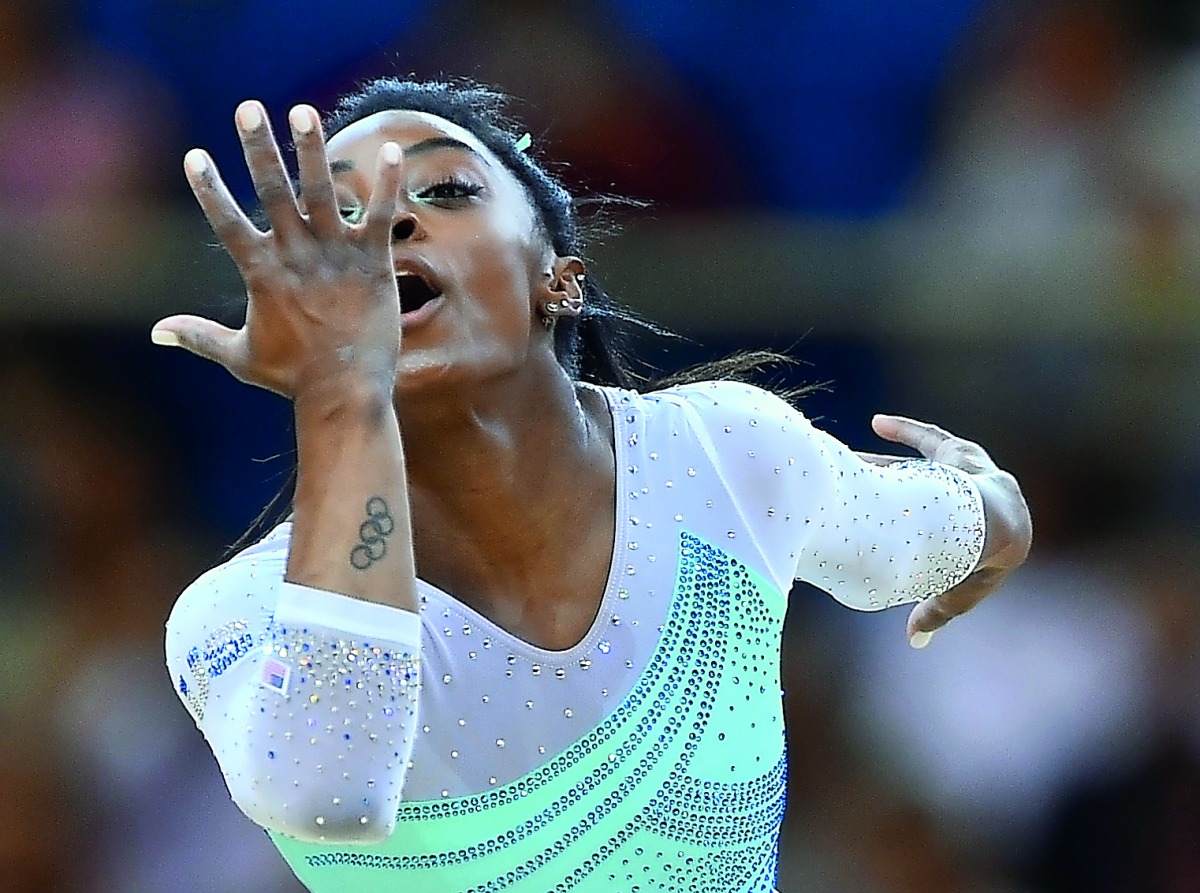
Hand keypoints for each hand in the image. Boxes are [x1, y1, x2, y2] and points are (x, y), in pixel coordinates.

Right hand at [151, 102, 403, 396]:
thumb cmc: (293, 377)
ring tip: (303, 111)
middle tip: (248, 108)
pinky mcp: (373, 263)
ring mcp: (335, 257)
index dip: (210, 189)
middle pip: (272, 192)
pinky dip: (387, 185)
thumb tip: (156, 334)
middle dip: (258, 148)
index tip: (195, 156)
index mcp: (262, 274)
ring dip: (312, 150)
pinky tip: (393, 151)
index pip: (228, 223)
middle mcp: (296, 257)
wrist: (346, 394)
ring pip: (322, 192)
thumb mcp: (240, 355)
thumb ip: (198, 337)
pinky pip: (379, 216)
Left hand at [864, 414, 1031, 647]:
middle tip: (863, 495)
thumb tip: (914, 642)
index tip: (890, 537)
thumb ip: (935, 611)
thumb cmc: (975, 565)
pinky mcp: (964, 454)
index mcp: (978, 540)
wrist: (997, 528)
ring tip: (853, 461)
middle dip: (899, 497)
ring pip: (925, 470)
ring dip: (891, 468)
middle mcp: (977, 505)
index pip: (944, 539)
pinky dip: (906, 430)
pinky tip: (877, 423)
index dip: (919, 540)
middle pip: (929, 499)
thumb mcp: (952, 593)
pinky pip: (931, 437)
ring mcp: (974, 479)